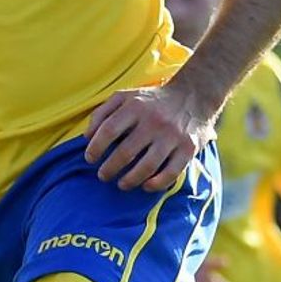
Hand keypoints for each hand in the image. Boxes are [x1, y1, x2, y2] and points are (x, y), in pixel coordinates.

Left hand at [84, 81, 215, 191]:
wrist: (193, 95)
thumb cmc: (151, 101)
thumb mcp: (124, 96)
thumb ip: (102, 113)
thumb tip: (87, 137)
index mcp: (135, 107)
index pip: (108, 131)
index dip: (95, 148)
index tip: (90, 159)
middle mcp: (154, 121)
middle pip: (125, 152)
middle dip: (109, 169)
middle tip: (103, 175)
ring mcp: (173, 136)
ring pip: (147, 166)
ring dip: (130, 180)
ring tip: (121, 184)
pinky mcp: (189, 148)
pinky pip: (172, 172)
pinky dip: (157, 184)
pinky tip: (146, 186)